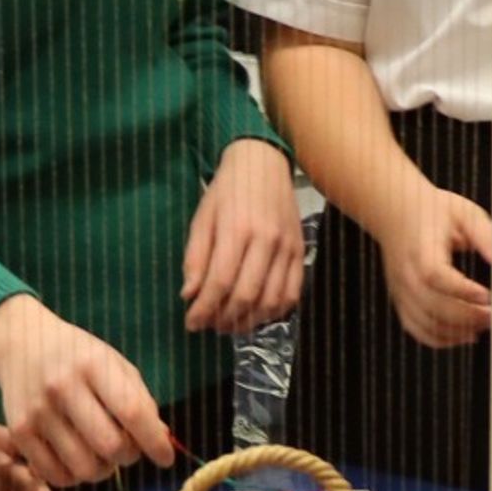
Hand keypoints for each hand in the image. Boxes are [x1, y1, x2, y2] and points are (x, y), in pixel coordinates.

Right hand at [0, 296, 174, 484]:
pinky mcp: (19, 432)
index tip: (166, 458)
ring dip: (103, 470)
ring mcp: (37, 411)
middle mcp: (63, 387)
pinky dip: (74, 477)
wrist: (21, 343)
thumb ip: (140, 400)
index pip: (132, 412)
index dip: (154, 442)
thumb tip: (162, 441)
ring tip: (101, 455)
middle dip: (128, 457)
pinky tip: (76, 460)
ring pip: (84, 468)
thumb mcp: (113, 363)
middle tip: (127, 450)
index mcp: (93, 364)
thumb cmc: (78, 356)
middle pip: (110, 446)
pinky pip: (56, 475)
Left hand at [182, 139, 304, 334]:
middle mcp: (267, 240)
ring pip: (271, 300)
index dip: (204, 308)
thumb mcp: (202, 218)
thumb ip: (195, 257)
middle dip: (224, 318)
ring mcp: (288, 247)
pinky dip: (274, 311)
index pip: (220, 280)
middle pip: (246, 295)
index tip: (191, 323)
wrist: (263, 164)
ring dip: (248, 321)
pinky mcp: (301, 252)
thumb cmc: (227, 191)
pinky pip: (292, 293)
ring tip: (230, 324)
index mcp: (237, 228)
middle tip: (209, 326)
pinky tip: (256, 314)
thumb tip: (190, 295)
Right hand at [374, 182, 491, 349]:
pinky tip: (463, 335)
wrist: (394, 209)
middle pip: (432, 305)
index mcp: (421, 248)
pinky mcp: (401, 299)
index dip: (461, 290)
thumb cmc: (431, 210)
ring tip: (485, 325)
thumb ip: (484, 235)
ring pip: (424, 322)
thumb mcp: (463, 212)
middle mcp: (406, 272)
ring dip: (456, 330)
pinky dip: (439, 338)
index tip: (488, 295)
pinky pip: (416, 328)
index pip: (435, 275)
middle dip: (466, 316)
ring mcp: (401, 289)